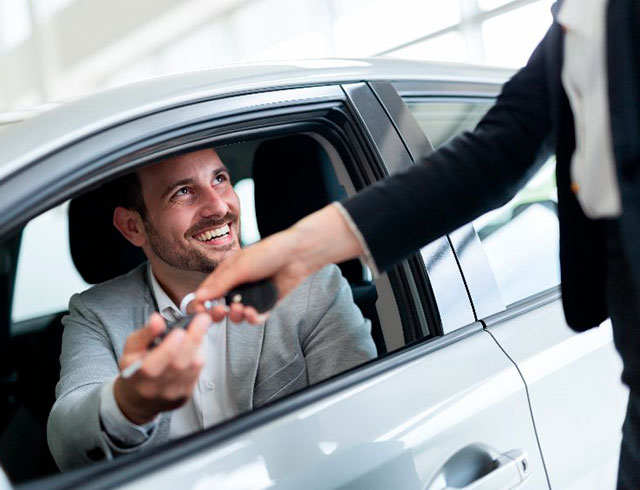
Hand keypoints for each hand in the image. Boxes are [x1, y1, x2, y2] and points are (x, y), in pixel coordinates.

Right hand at [114, 312, 209, 424]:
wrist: (139, 397)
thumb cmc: (135, 369)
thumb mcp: (131, 348)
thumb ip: (145, 333)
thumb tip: (157, 320)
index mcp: (136, 375)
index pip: (152, 366)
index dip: (169, 348)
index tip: (180, 331)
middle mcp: (154, 387)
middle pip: (179, 364)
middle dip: (193, 339)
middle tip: (202, 320)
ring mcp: (171, 393)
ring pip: (193, 367)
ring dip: (198, 345)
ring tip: (197, 331)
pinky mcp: (185, 394)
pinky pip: (198, 372)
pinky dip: (199, 355)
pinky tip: (195, 347)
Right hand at [194, 204, 363, 323]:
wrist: (296, 255)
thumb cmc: (268, 253)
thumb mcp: (239, 266)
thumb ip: (220, 284)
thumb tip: (199, 297)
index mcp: (226, 275)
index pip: (207, 294)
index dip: (201, 304)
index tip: (200, 311)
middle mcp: (238, 287)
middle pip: (220, 308)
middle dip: (217, 313)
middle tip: (221, 311)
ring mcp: (252, 296)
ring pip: (238, 316)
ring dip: (237, 316)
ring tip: (242, 308)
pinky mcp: (267, 304)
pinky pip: (256, 317)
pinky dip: (252, 318)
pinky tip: (252, 312)